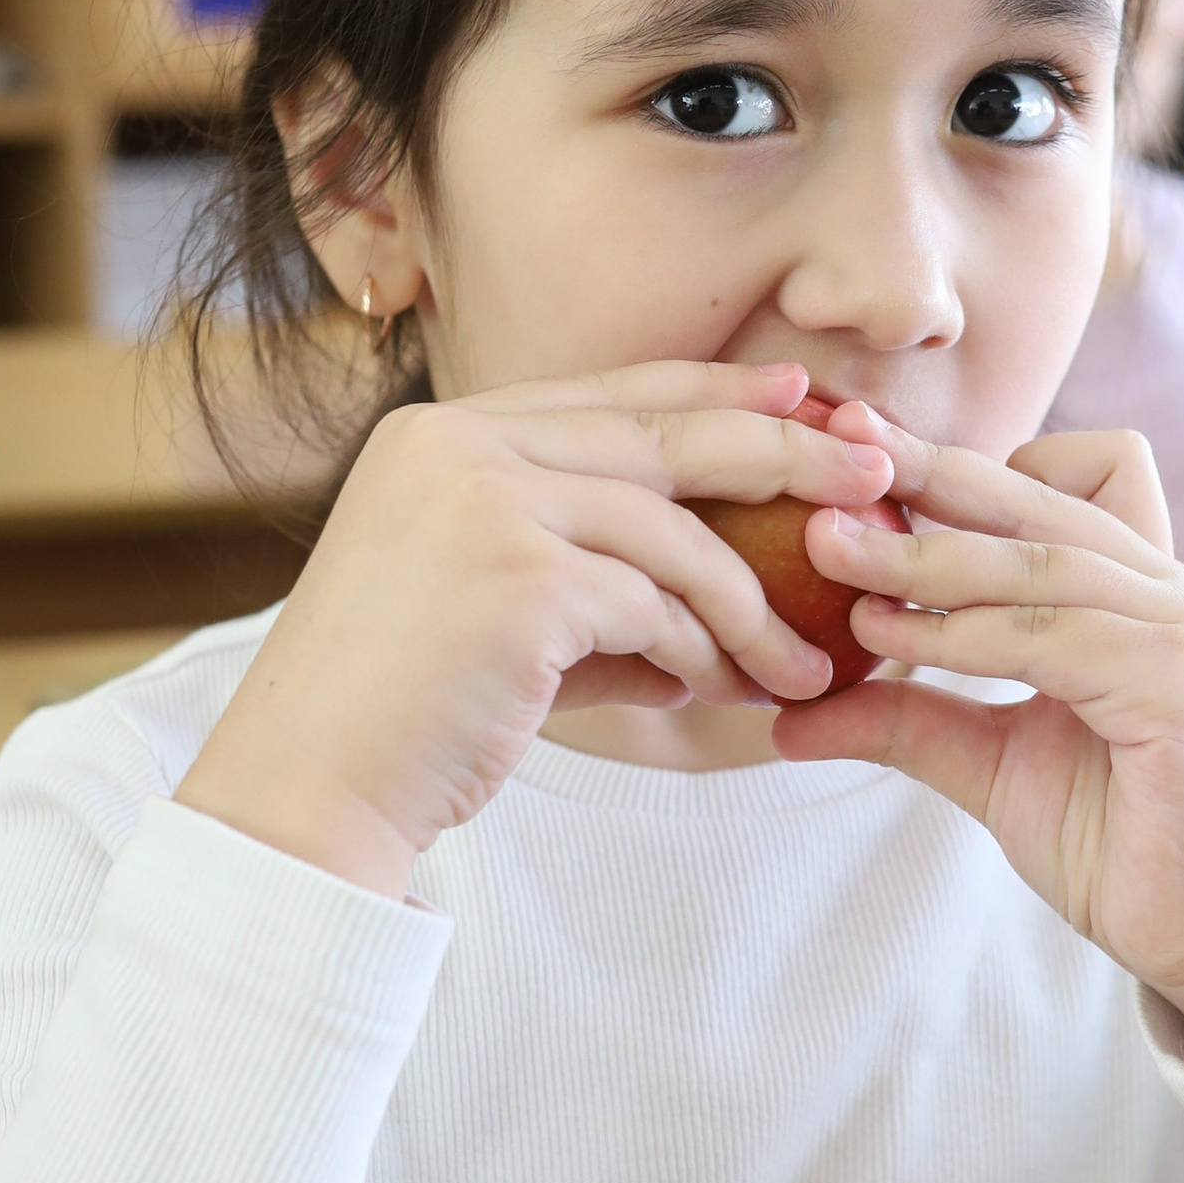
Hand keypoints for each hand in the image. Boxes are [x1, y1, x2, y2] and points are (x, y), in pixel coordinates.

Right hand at [176, 363, 904, 897]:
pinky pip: (654, 605)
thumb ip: (588, 598)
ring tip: (807, 660)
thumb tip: (703, 628)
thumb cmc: (394, 721)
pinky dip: (704, 649)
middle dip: (784, 451)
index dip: (713, 393)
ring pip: (671, 532)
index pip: (608, 395)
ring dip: (752, 603)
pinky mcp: (519, 578)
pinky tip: (730, 692)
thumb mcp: (491, 623)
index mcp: (440, 436)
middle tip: (878, 470)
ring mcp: (485, 504)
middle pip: (659, 434)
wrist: (305, 789)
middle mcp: (458, 448)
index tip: (802, 400)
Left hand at [777, 418, 1183, 1071]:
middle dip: (926, 475)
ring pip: (1040, 564)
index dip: (959, 463)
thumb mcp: (992, 765)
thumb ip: (911, 719)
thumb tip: (790, 715)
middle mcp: (1172, 593)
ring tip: (827, 550)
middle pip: (1040, 497)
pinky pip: (1057, 639)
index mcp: (1138, 591)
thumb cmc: (1120, 843)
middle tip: (828, 458)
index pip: (1058, 480)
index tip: (856, 450)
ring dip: (925, 555)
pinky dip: (969, 633)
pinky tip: (891, 638)